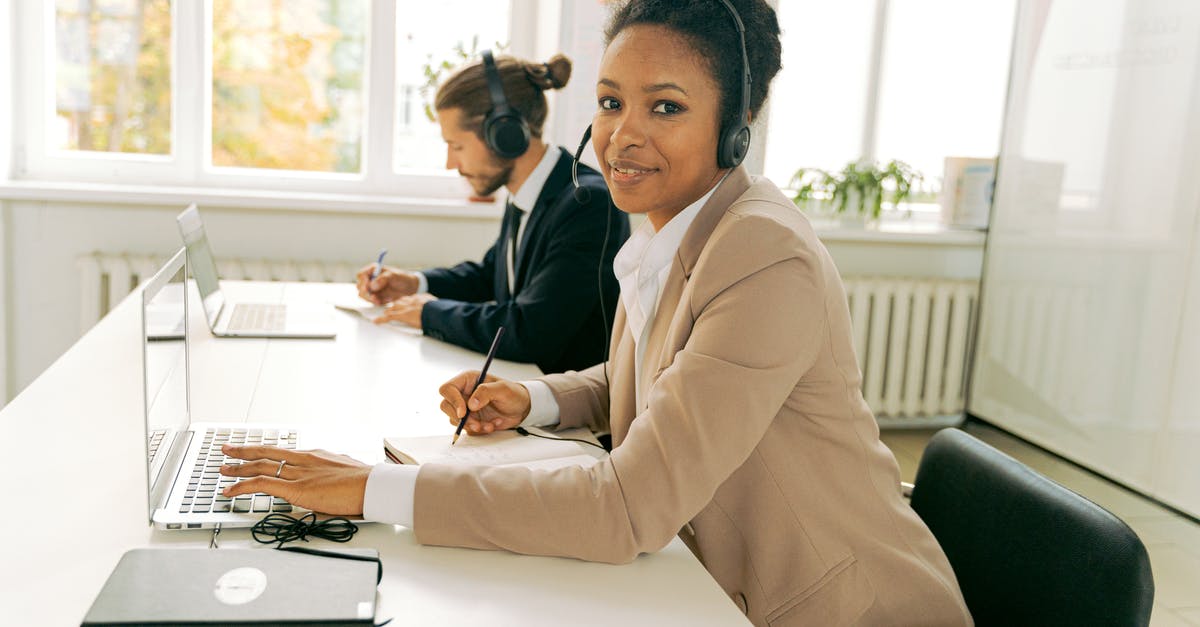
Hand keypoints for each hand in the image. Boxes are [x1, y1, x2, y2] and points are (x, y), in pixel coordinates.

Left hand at [219, 446, 370, 515]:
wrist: (373, 485)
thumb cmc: (365, 483)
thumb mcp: (344, 474)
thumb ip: (331, 477)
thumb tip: (329, 484)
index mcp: (315, 456)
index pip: (283, 452)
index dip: (264, 451)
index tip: (253, 451)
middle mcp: (303, 460)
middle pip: (266, 453)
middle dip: (244, 451)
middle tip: (228, 449)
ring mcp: (298, 473)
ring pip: (260, 466)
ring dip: (238, 468)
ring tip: (223, 469)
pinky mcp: (295, 489)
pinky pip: (262, 484)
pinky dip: (242, 486)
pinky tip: (230, 491)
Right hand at [356, 265, 419, 304]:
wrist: (409, 288)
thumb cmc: (402, 278)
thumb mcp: (394, 276)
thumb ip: (383, 279)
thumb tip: (372, 285)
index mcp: (373, 270)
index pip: (361, 275)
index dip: (362, 281)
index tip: (368, 287)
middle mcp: (370, 279)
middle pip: (359, 286)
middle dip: (365, 293)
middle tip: (373, 297)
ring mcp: (371, 288)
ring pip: (363, 295)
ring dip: (370, 299)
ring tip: (379, 300)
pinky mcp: (375, 296)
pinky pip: (370, 301)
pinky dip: (375, 302)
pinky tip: (383, 301)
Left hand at [372, 293, 436, 327]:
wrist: (437, 312)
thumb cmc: (440, 311)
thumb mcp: (439, 307)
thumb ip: (435, 309)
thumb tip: (439, 314)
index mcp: (421, 298)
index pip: (410, 299)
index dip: (405, 302)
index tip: (405, 304)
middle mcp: (412, 300)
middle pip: (400, 301)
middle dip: (395, 305)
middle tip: (392, 309)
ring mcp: (406, 307)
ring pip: (393, 308)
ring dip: (389, 311)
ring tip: (385, 314)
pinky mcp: (402, 315)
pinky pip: (389, 317)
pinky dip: (382, 319)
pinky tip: (376, 321)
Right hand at [439, 370, 530, 435]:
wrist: (522, 408)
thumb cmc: (514, 393)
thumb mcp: (503, 389)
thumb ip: (486, 392)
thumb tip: (470, 404)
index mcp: (468, 381)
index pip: (448, 389)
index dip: (453, 401)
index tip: (463, 413)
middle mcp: (464, 394)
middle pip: (446, 406)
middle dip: (461, 419)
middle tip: (477, 424)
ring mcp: (466, 408)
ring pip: (455, 420)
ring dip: (472, 426)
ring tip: (490, 425)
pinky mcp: (471, 420)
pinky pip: (467, 429)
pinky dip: (480, 430)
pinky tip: (493, 424)